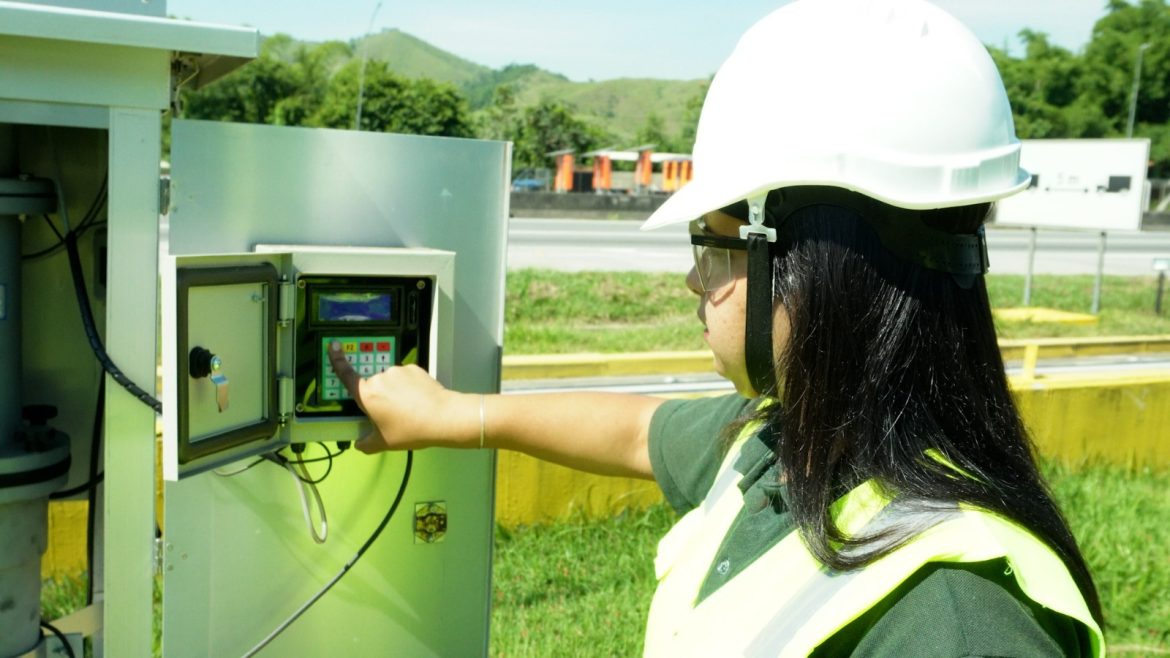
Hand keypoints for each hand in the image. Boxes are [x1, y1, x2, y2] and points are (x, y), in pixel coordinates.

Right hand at [327, 342, 472, 453]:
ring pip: (391, 381)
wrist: (442, 418)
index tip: (334, 346)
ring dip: (396, 392)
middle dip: (380, 398)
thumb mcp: (383, 443)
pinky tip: (419, 400)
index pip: (346, 375)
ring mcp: (398, 371)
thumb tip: (359, 443)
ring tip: (411, 410)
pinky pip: (406, 377)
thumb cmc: (410, 430)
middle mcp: (380, 378)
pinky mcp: (414, 368)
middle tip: (394, 415)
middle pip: (374, 386)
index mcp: (367, 394)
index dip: (337, 360)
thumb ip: (366, 443)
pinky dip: (410, 387)